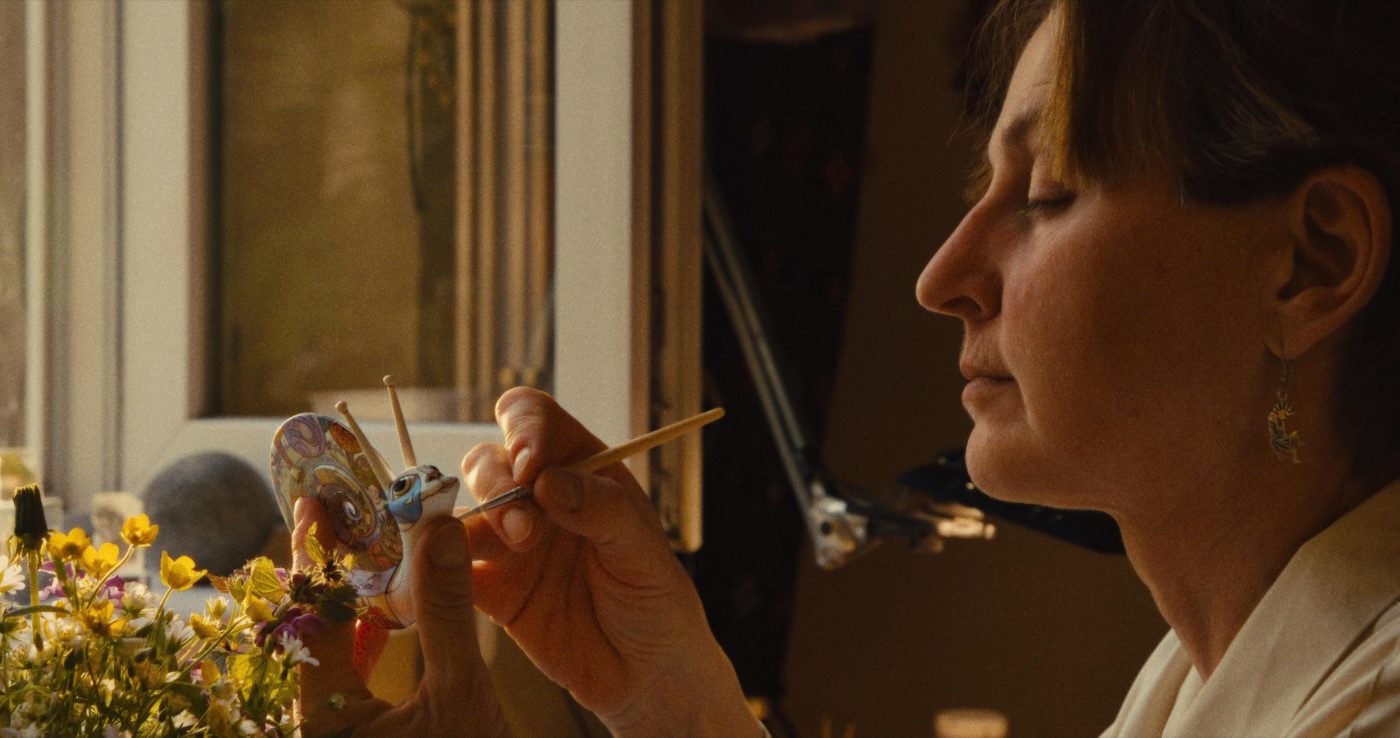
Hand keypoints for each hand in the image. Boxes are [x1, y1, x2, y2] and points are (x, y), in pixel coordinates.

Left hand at [293, 497, 509, 737]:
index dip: (318, 558)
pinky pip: (344, 681)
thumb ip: (444, 610)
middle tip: (337, 517)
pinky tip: (379, 612)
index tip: (315, 507)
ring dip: (347, 603)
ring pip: (326, 656)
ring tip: (363, 551)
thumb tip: (436, 530)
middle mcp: (318, 732)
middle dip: (327, 573)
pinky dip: (361, 641)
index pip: (312, 621)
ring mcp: (336, 735)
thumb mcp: (461, 692)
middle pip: (309, 634)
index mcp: (325, 726)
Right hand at [459, 388, 759, 736]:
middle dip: (497, 483)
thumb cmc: (657, 603)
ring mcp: (509, 543)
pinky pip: (447, 568)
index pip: (535, 420)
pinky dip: (437, 568)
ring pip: (462, 510)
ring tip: (514, 551)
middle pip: (488, 461)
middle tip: (526, 528)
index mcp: (581, 471)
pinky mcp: (489, 590)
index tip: (529, 462)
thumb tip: (549, 481)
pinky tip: (446, 577)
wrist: (646, 676)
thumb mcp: (644, 551)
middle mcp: (537, 498)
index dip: (523, 429)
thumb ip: (602, 510)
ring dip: (475, 523)